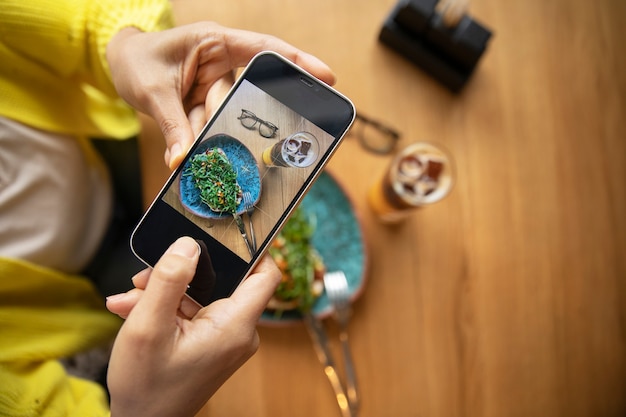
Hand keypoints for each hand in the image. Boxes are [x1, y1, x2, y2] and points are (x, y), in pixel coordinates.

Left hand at [106, 21, 336, 168]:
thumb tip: (184, 161)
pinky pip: (213, 126)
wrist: (120, 65)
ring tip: (184, 127)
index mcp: (214, 43)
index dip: (297, 61)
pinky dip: (200, 137)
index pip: (263, 49)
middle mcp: (222, 64)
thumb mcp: (152, 91)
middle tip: (236, 128)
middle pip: (246, 94)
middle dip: (239, 115)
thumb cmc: (137, 62)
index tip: (327, 77)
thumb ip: (172, 125)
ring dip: (207, 130)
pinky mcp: (208, 104)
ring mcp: (216, 86)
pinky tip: (184, 142)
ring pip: (227, 117)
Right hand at [106, 237, 280, 416]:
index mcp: (234, 326)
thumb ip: (169, 280)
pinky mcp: (212, 342)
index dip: (251, 249)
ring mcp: (225, 337)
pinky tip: (134, 309)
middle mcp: (238, 331)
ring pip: (203, 294)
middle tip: (147, 276)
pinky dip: (167, 307)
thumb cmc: (146, 386)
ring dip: (166, 291)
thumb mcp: (148, 327)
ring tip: (132, 299)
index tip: (224, 234)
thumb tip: (188, 244)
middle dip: (183, 272)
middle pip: (224, 280)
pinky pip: (195, 311)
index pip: (266, 274)